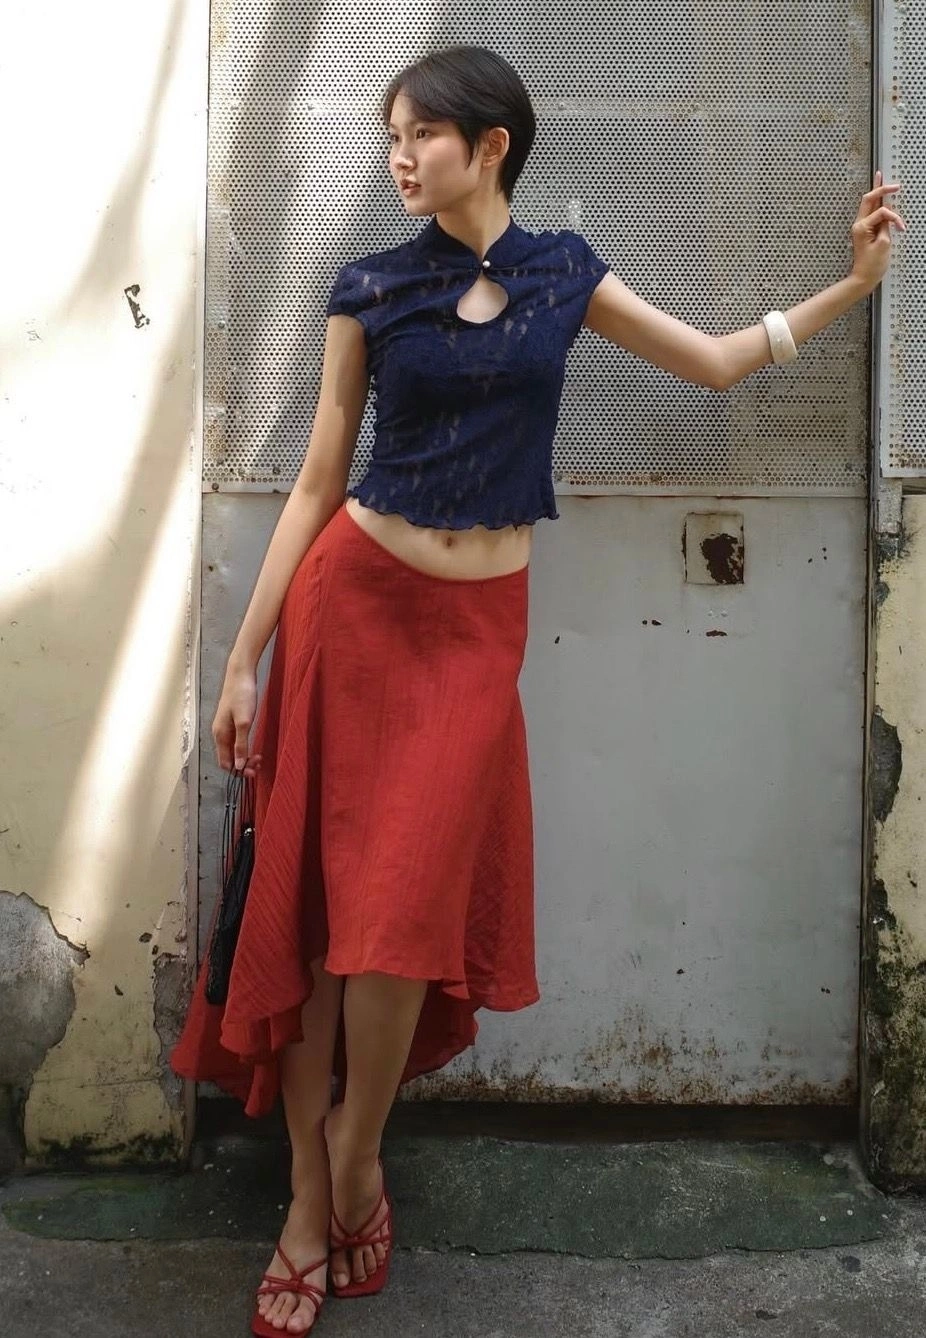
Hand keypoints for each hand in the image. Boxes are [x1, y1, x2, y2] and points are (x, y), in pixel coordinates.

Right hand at [212, 664, 261, 776]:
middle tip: (259, 766)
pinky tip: (254, 748)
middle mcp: (220, 733)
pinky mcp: (232, 721)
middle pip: (228, 758)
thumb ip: (241, 745)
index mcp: (220, 735)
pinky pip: (236, 742)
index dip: (238, 771)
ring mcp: (225, 727)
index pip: (224, 762)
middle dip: (242, 765)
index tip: (253, 771)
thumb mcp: (244, 722)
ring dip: (244, 757)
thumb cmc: (242, 695)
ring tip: (259, 758)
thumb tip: (238, 766)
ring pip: (232, 750)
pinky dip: (244, 748)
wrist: (241, 674)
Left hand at [851, 170, 906, 289]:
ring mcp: (861, 227)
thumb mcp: (883, 244)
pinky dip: (878, 202)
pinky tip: (879, 195)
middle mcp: (859, 224)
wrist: (863, 278)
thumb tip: (888, 215)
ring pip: (869, 203)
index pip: (881, 212)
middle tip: (890, 180)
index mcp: (862, 227)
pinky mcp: (865, 230)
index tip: (902, 227)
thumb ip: (886, 226)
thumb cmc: (872, 265)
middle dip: (880, 188)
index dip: (894, 217)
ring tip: (880, 176)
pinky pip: (872, 212)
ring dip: (877, 191)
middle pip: (869, 199)